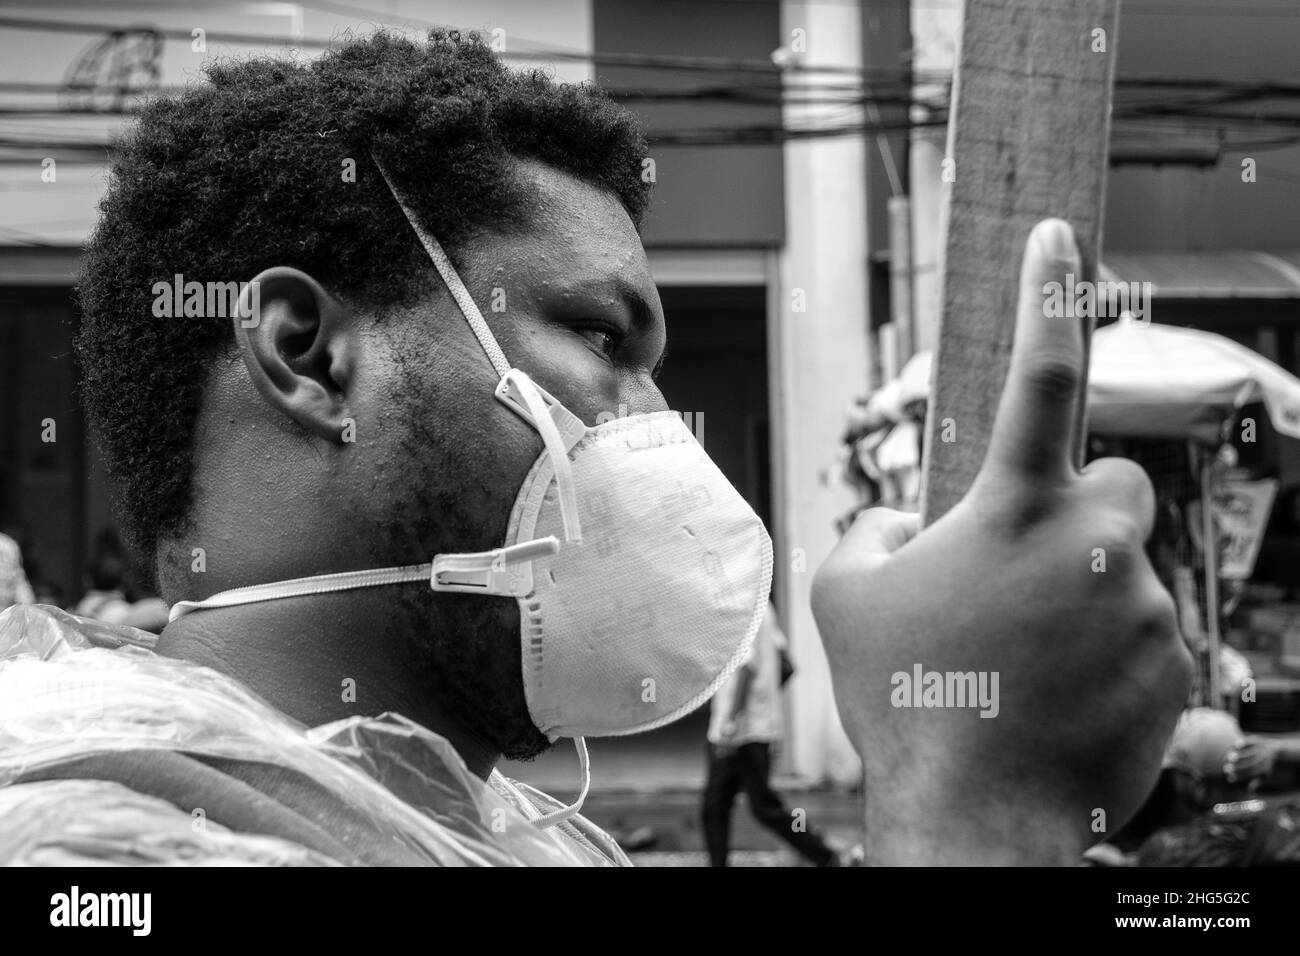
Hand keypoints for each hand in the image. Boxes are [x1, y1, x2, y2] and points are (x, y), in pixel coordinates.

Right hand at [811, 219, 1192, 864]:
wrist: (977, 812)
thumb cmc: (904, 698)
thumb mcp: (844, 595)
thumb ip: (873, 528)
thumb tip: (905, 519)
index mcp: (1012, 508)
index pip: (1037, 372)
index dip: (1046, 293)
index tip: (1055, 232)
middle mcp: (1093, 541)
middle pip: (1113, 479)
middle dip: (1075, 508)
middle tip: (1021, 568)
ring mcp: (1142, 604)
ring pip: (1125, 561)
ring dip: (1081, 588)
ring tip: (1023, 656)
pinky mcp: (1174, 661)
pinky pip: (1145, 627)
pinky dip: (1106, 646)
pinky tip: (1058, 691)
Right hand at [1224, 738, 1276, 782]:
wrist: (1276, 750)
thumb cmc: (1265, 765)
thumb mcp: (1264, 774)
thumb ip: (1256, 781)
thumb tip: (1248, 790)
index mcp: (1265, 768)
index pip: (1251, 773)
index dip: (1240, 776)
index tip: (1229, 778)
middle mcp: (1264, 759)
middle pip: (1251, 764)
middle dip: (1238, 767)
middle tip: (1226, 769)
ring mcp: (1262, 749)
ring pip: (1251, 753)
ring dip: (1240, 755)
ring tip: (1228, 758)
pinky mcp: (1259, 740)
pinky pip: (1252, 741)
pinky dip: (1245, 743)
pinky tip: (1236, 744)